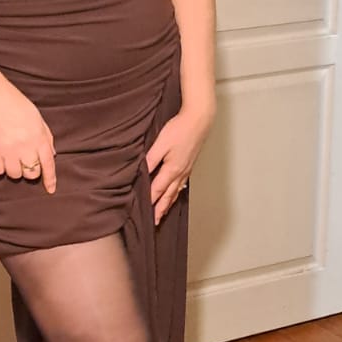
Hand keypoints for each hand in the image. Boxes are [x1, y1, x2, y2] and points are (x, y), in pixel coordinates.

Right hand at [0, 80, 56, 193]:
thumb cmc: (15, 103)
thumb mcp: (37, 117)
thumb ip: (46, 136)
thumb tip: (51, 154)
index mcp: (38, 137)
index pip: (48, 164)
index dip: (50, 179)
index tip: (50, 189)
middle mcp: (25, 146)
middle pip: (32, 173)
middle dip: (31, 171)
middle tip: (25, 162)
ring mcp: (7, 150)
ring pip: (15, 174)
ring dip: (14, 170)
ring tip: (11, 158)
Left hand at [146, 105, 212, 224]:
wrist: (199, 120)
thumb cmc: (179, 129)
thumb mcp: (160, 144)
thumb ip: (150, 160)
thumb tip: (142, 174)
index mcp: (171, 170)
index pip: (157, 191)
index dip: (150, 203)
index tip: (145, 214)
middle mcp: (180, 173)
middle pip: (168, 195)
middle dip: (161, 209)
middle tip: (155, 222)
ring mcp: (186, 169)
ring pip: (176, 191)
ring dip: (169, 203)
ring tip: (164, 212)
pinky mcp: (189, 164)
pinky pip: (181, 183)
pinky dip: (177, 192)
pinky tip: (176, 192)